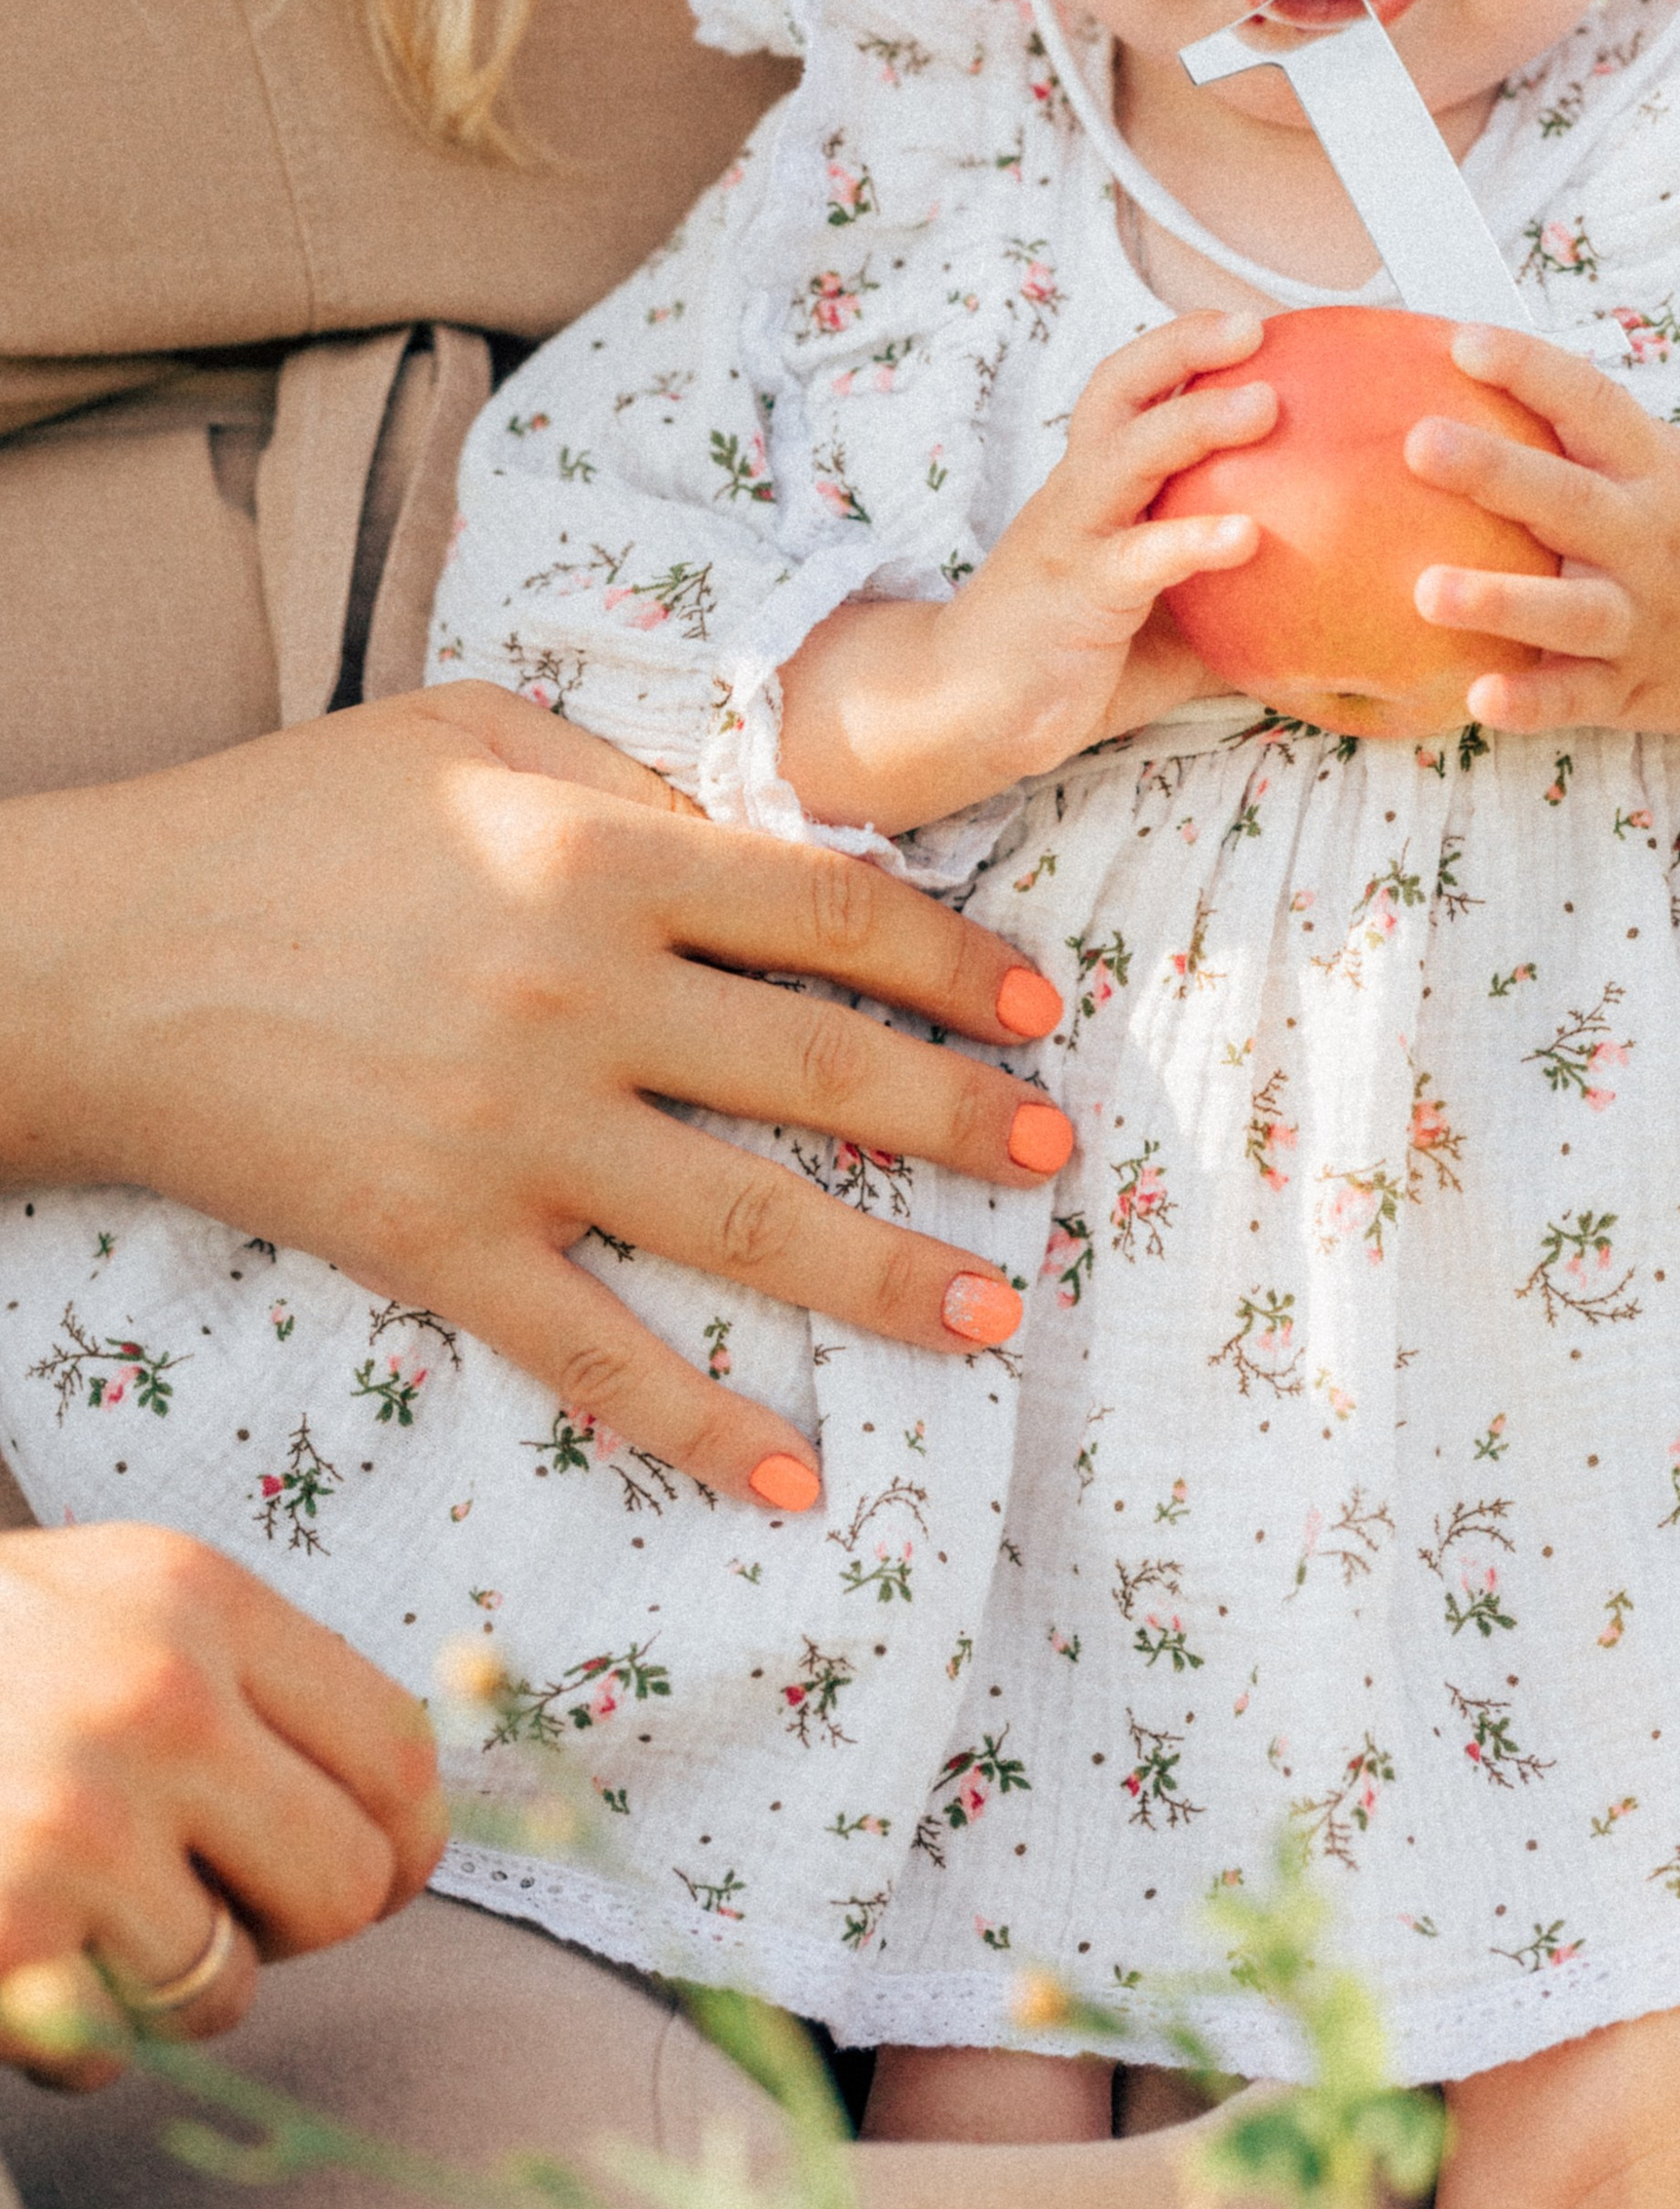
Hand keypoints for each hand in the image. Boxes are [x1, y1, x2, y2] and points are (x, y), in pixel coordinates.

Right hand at [0, 689, 1087, 1506]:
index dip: (951, 965)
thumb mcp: (471, 733)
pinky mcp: (438, 1246)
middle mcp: (583, 998)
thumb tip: (770, 838)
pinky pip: (594, 1355)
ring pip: (748, 1224)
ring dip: (890, 1276)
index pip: (832, 915)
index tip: (1033, 1005)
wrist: (96, 956)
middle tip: (1055, 1159)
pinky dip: (699, 1426)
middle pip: (823, 1072)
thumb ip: (629, 782)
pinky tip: (793, 1474)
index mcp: (604, 856)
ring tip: (993, 1311)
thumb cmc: (283, 822)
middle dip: (962, 1119)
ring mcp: (515, 1135)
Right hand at [0, 1528, 442, 2091]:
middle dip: (297, 1920)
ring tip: (90, 1912)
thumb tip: (408, 1819)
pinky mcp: (7, 1941)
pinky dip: (73, 2029)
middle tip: (217, 1898)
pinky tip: (23, 1946)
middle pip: (349, 1884)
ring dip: (170, 1979)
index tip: (371, 1866)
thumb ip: (259, 1682)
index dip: (403, 1839)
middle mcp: (153, 1700)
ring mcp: (73, 1826)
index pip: (398, 1752)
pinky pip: (116, 2051)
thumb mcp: (125, 1602)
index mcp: (199, 1600)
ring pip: (228, 1986)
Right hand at [777, 311, 1272, 832]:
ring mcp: (1072, 540)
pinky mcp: (1074, 596)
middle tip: (1254, 328)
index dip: (1181, 345)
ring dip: (1194, 423)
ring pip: (1124, 456)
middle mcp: (1079, 493)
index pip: (1129, 389)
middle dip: (1183, 347)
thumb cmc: (1072, 657)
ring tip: (1264, 404)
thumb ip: (1227, 594)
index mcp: (1096, 485)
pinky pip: (1135, 558)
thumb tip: (1323, 597)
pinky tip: (1247, 536)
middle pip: (1118, 392)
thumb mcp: (1166, 617)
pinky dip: (1191, 540)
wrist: (967, 714)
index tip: (1251, 323)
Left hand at [1402, 324, 1679, 792]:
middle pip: (1570, 501)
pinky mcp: (1633, 689)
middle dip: (1495, 472)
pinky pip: (1577, 698)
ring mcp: (1644, 619)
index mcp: (1656, 471)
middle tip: (1421, 443)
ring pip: (1571, 611)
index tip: (1464, 344)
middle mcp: (1650, 541)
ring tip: (1427, 590)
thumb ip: (1595, 437)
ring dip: (1502, 601)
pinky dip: (1532, 702)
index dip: (1530, 370)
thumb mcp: (1678, 466)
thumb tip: (1472, 371)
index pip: (1592, 405)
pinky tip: (1482, 697)